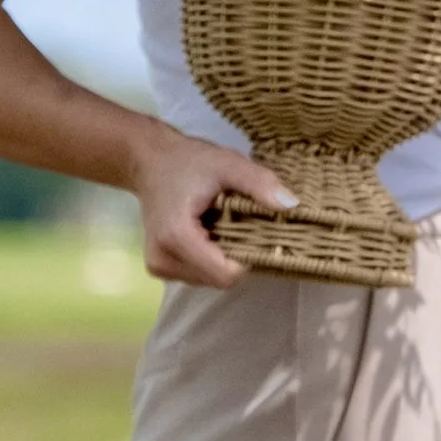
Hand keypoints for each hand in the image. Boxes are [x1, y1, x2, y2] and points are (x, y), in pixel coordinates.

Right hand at [128, 125, 296, 288]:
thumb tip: (291, 206)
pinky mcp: (159, 267)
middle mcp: (163, 259)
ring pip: (209, 279)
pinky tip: (206, 232)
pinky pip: (198, 274)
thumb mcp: (229, 164)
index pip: (224, 274)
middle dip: (235, 256)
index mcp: (177, 238)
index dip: (247, 258)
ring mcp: (158, 266)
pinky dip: (209, 257)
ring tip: (217, 224)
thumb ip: (259, 184)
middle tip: (235, 223)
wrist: (149, 162)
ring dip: (222, 257)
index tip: (254, 232)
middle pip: (218, 278)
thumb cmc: (189, 161)